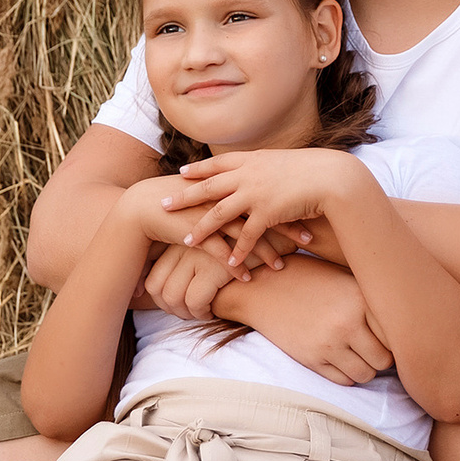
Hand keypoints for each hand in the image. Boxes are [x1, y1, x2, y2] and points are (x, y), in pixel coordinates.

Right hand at [119, 178, 293, 271]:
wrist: (147, 205)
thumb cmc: (183, 197)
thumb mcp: (213, 189)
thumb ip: (235, 188)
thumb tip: (259, 190)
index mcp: (231, 181)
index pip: (268, 191)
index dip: (291, 202)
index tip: (312, 212)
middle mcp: (223, 196)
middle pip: (262, 211)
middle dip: (287, 226)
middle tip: (309, 238)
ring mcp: (210, 214)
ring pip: (244, 233)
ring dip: (263, 251)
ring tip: (280, 266)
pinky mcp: (195, 231)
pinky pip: (219, 251)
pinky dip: (234, 265)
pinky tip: (247, 279)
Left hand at [144, 243, 244, 321]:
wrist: (271, 240)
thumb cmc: (239, 250)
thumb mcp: (209, 252)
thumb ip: (189, 267)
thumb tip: (167, 297)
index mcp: (178, 242)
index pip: (152, 279)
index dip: (159, 301)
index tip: (174, 310)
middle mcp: (183, 247)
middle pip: (158, 290)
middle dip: (171, 310)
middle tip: (189, 315)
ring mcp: (197, 256)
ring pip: (173, 297)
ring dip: (187, 313)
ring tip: (202, 314)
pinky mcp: (213, 267)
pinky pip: (195, 301)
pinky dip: (202, 312)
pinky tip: (213, 312)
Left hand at [165, 148, 363, 266]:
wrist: (333, 177)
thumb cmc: (314, 170)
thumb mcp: (285, 162)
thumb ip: (268, 167)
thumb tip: (262, 169)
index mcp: (252, 160)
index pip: (218, 164)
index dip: (198, 169)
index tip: (180, 173)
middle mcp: (249, 174)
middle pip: (208, 186)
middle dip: (184, 197)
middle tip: (162, 204)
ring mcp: (256, 192)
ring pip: (220, 212)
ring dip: (202, 228)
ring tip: (186, 241)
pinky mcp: (267, 212)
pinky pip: (247, 235)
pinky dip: (237, 250)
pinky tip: (227, 262)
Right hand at [216, 257, 395, 385]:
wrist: (265, 288)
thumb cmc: (312, 281)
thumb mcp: (345, 279)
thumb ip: (373, 299)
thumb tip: (408, 326)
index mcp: (360, 298)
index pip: (397, 333)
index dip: (397, 337)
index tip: (391, 335)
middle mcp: (347, 322)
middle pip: (385, 359)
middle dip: (382, 357)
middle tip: (374, 348)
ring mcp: (329, 343)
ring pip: (366, 374)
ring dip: (366, 368)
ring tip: (358, 354)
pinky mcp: (312, 359)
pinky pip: (344, 380)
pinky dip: (347, 374)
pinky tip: (341, 358)